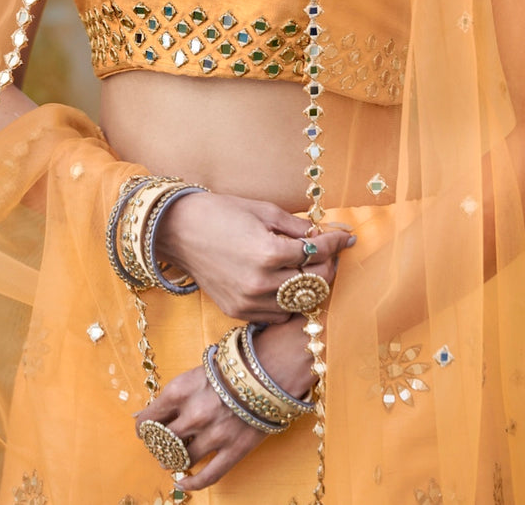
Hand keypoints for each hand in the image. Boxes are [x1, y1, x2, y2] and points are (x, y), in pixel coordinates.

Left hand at [134, 319, 312, 490]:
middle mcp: (193, 414)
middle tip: (160, 444)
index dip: (144, 427)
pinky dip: (191, 482)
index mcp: (180, 390)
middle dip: (159, 444)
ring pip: (182, 458)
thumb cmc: (234, 363)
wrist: (272, 366)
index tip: (145, 429)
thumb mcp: (199, 370)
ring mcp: (213, 435)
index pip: (149, 418)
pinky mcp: (233, 450)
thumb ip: (176, 394)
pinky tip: (183, 482)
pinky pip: (207, 476)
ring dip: (174, 461)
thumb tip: (146, 414)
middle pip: (163, 440)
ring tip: (173, 458)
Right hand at [155, 191, 353, 322]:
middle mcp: (261, 283)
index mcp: (269, 253)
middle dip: (327, 265)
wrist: (178, 231)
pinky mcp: (238, 312)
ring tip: (309, 267)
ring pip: (299, 303)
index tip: (346, 237)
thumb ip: (297, 226)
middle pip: (314, 282)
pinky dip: (287, 302)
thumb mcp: (263, 210)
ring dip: (309, 285)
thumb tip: (322, 233)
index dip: (335, 242)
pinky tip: (286, 283)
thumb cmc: (220, 213)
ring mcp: (249, 302)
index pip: (317, 253)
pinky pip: (276, 314)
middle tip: (330, 252)